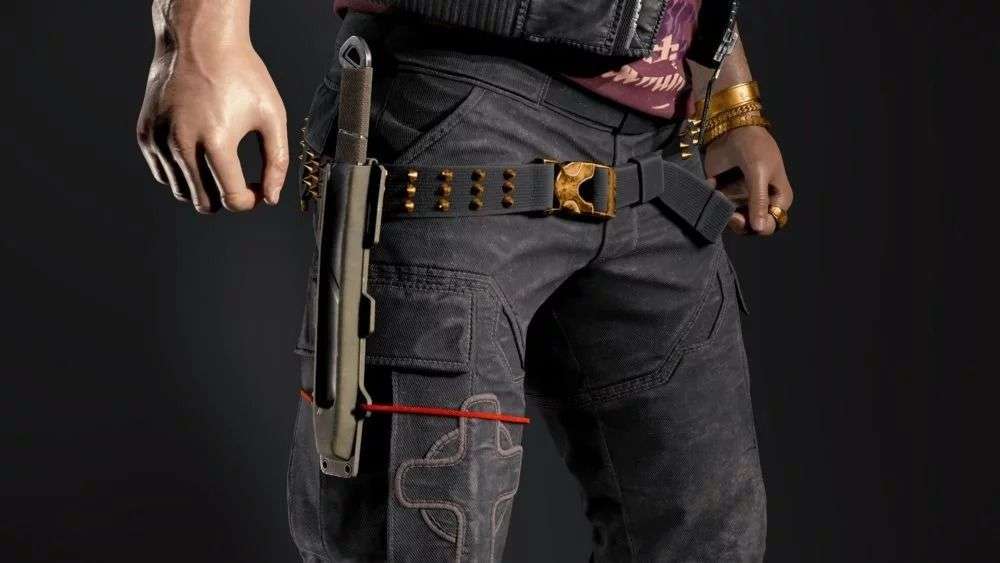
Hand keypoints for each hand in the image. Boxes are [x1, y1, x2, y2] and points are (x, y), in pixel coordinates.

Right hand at [136, 38, 287, 212]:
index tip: (257, 190)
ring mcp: (159, 139)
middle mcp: (182, 142)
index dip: (250, 201)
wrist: (199, 40)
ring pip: (181, 192)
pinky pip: (163, 174)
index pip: (232, 198)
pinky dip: (182, 174)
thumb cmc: (240, 74)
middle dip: (226, 198)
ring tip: (220, 165)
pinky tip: (199, 154)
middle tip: (240, 179)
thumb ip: (276, 162)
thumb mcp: (272, 116)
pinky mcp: (145, 134)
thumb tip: (270, 198)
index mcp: (216, 139)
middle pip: (204, 203)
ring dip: (204, 188)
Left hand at [703, 125, 792, 235]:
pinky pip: (719, 207)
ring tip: (719, 195)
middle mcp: (761, 202)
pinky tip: (712, 184)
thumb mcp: (759, 172)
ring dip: (724, 211)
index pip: (770, 225)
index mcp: (778, 198)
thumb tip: (760, 229)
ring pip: (733, 220)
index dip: (757, 227)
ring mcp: (742, 199)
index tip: (740, 219)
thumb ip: (759, 201)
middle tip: (729, 213)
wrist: (730, 128)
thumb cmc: (754, 146)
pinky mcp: (725, 194)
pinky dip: (714, 199)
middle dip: (738, 222)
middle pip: (750, 227)